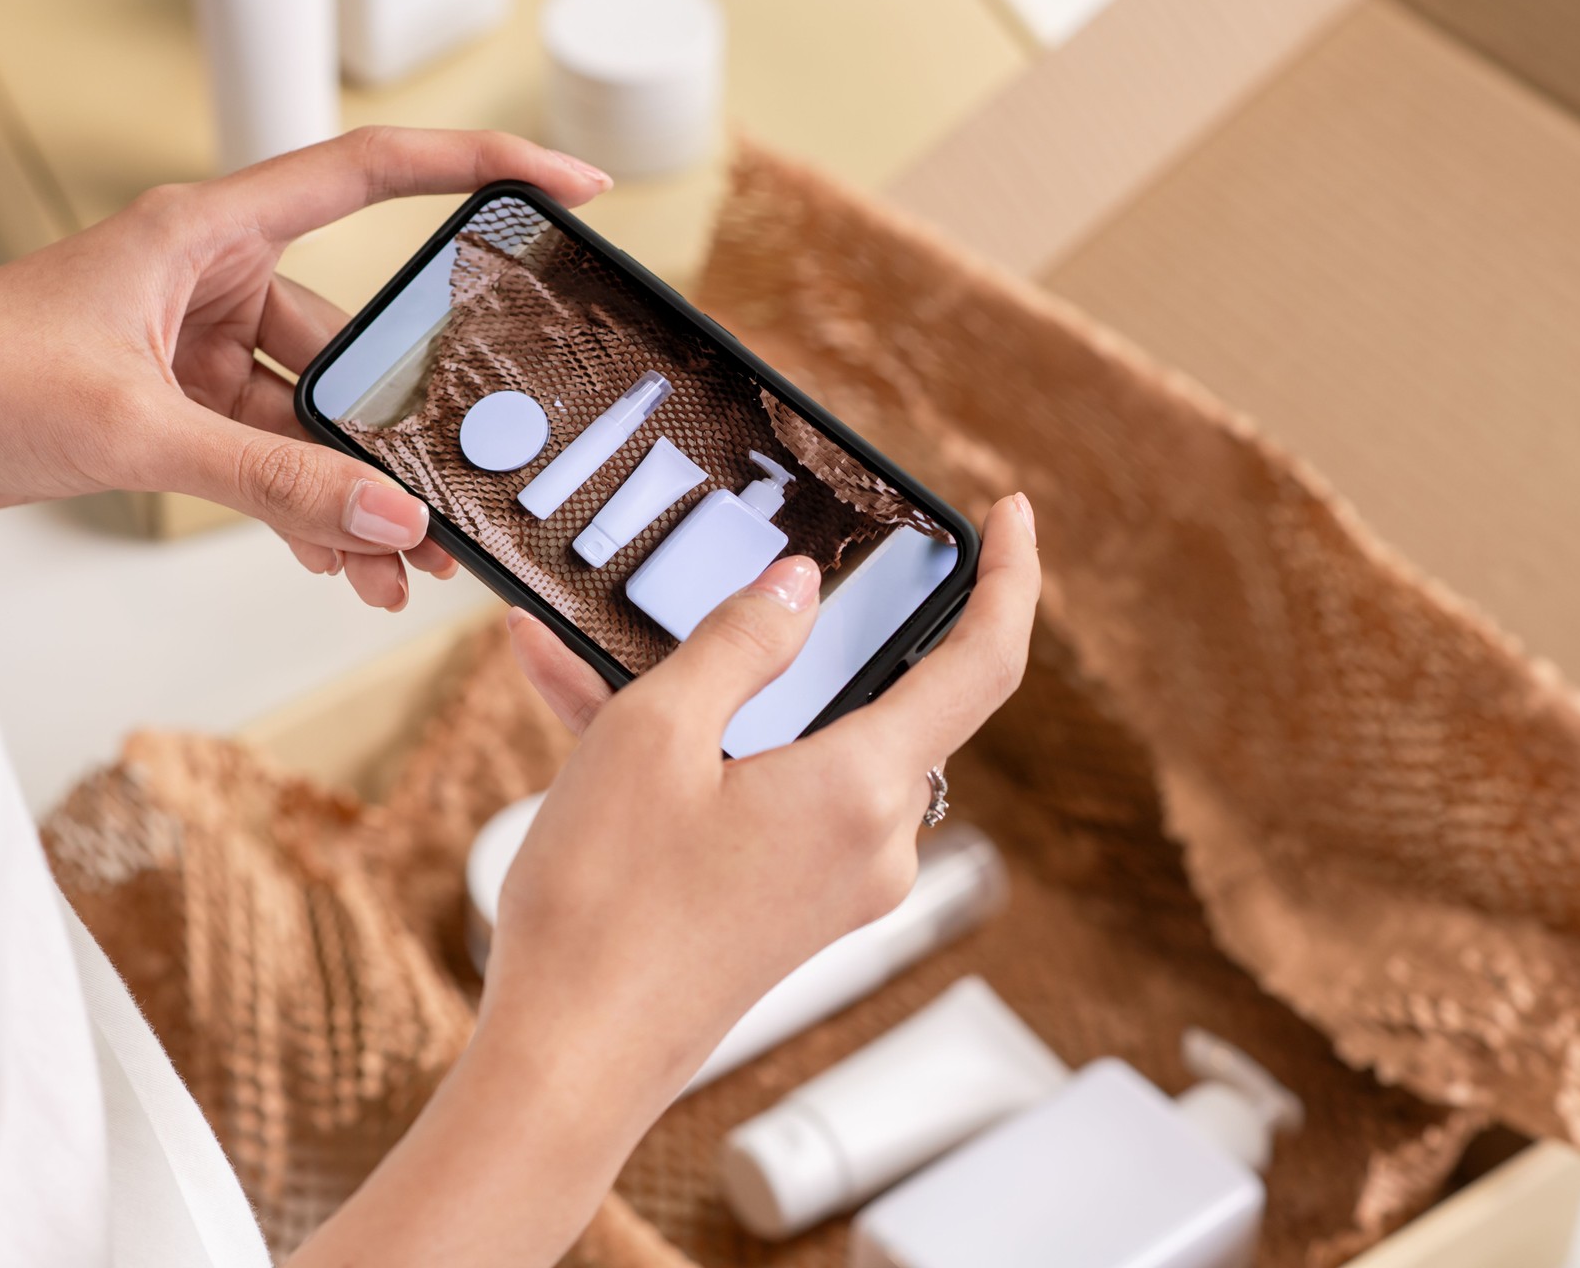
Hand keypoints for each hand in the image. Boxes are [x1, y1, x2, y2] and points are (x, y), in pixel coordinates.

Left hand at [0, 127, 610, 608]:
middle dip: (409, 428)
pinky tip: (339, 562)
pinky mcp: (178, 408)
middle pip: (359, 340)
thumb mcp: (132, 430)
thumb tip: (385, 520)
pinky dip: (308, 509)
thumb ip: (269, 479)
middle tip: (465, 490)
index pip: (372, 176)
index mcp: (209, 233)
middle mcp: (213, 282)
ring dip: (357, 492)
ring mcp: (198, 349)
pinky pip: (276, 456)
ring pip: (319, 418)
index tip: (563, 186)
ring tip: (401, 563)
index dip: (478, 168)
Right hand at [291, 494, 1037, 1267]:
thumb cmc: (607, 908)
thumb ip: (738, 642)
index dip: (1011, 578)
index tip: (1012, 515)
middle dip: (795, 636)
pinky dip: (700, 755)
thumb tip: (798, 589)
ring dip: (711, 695)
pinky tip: (586, 718)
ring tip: (584, 657)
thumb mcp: (653, 735)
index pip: (985, 662)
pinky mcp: (793, 908)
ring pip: (799, 746)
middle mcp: (872, 843)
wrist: (566, 1065)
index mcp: (863, 789)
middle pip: (875, 699)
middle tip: (730, 581)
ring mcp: (836, 883)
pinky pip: (764, 796)